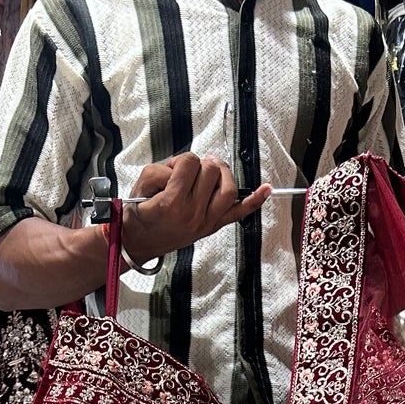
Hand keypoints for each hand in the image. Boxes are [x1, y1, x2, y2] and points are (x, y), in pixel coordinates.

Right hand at [121, 154, 269, 263]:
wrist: (139, 242)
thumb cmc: (140, 215)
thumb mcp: (141, 186)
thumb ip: (160, 170)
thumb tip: (182, 166)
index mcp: (174, 203)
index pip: (189, 163)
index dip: (179, 161)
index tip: (171, 171)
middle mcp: (194, 214)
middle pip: (211, 171)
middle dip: (199, 165)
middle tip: (188, 173)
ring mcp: (207, 222)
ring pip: (229, 187)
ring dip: (221, 173)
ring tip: (210, 172)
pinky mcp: (213, 226)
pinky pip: (239, 213)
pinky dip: (254, 201)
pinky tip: (265, 189)